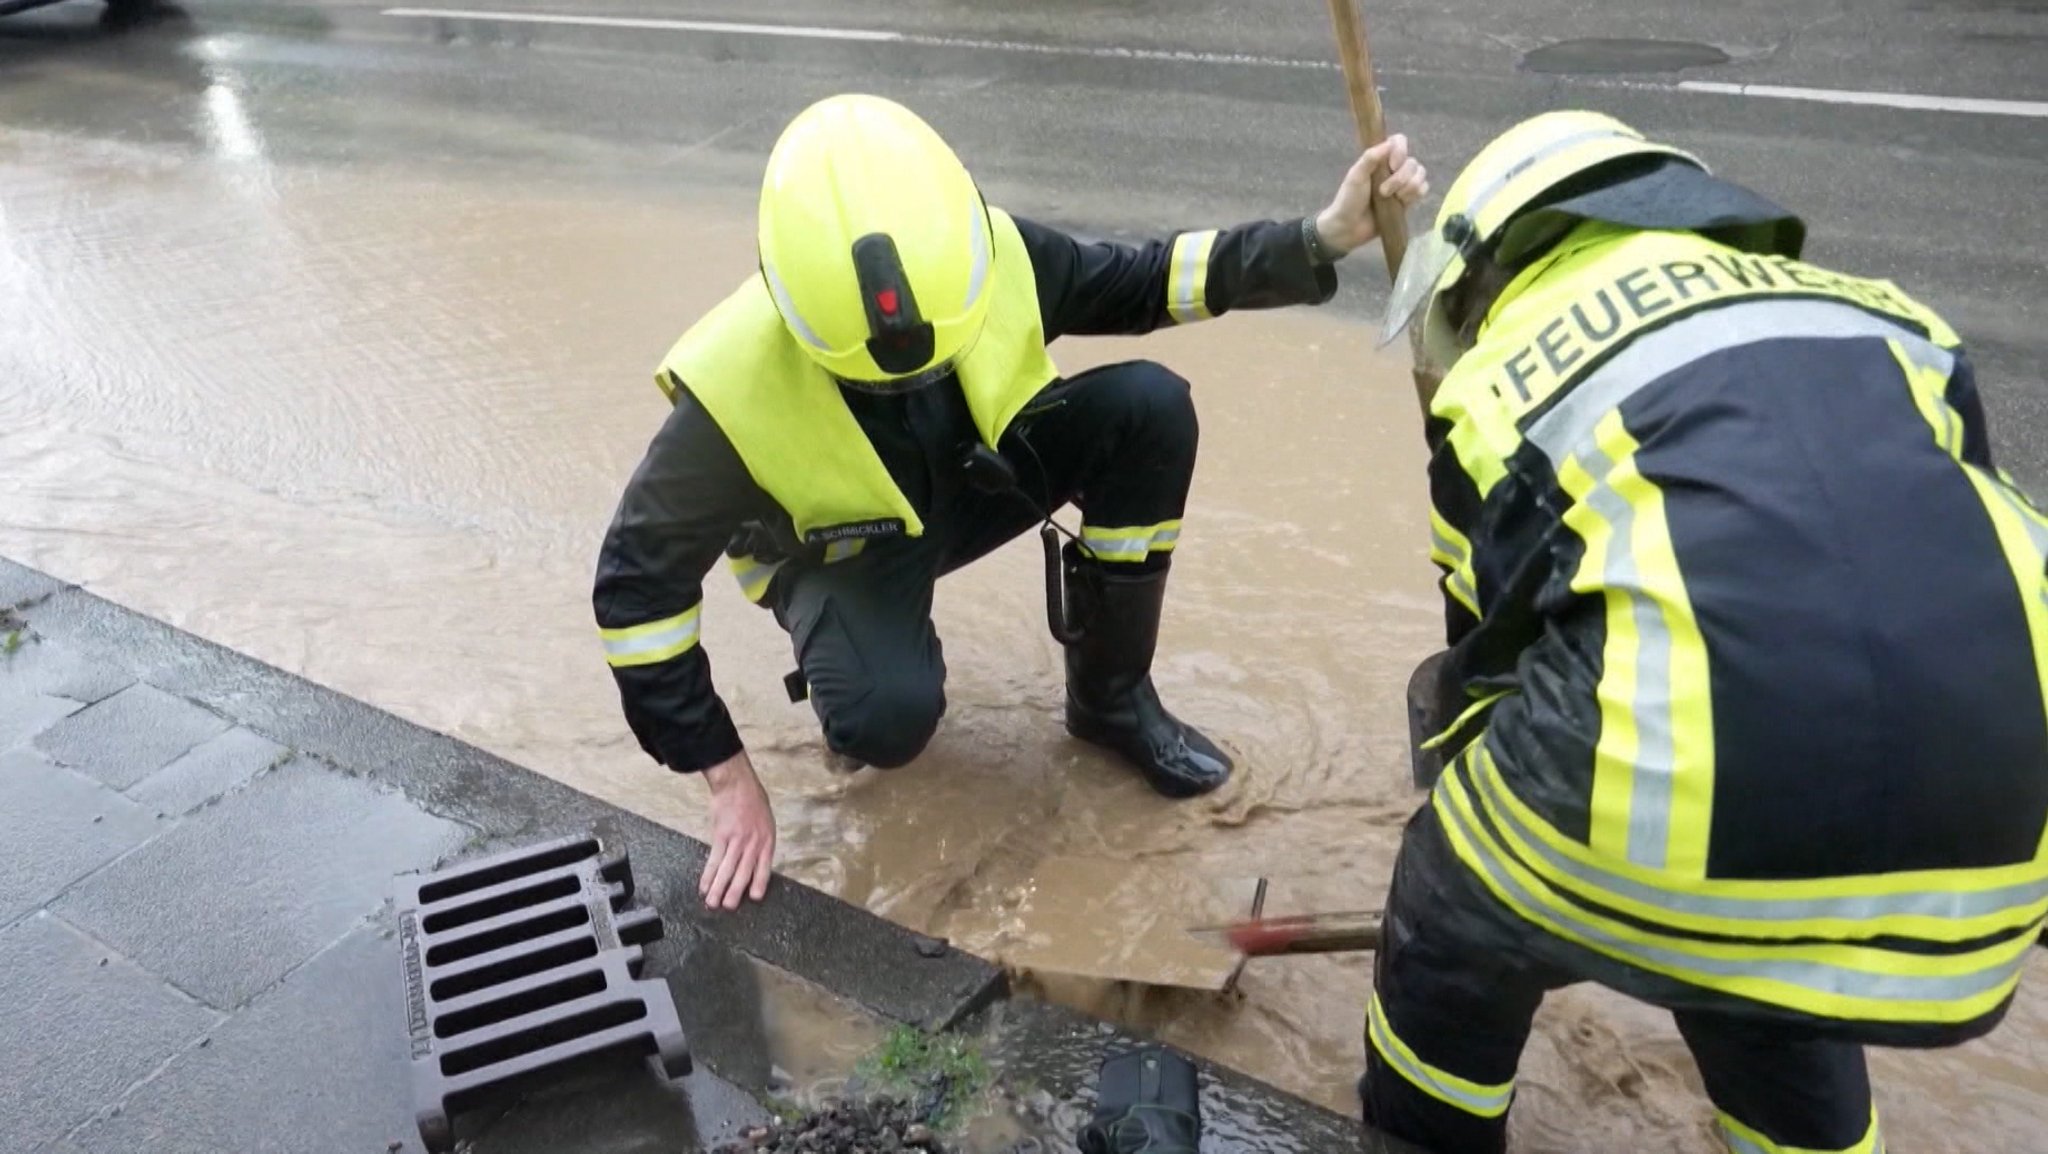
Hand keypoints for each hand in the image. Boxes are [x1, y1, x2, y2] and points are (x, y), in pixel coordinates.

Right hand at [700, 750, 775, 908]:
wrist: (736, 784)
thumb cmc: (753, 800)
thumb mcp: (766, 821)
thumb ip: (761, 841)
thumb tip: (754, 860)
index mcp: (767, 840)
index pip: (764, 867)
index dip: (759, 883)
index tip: (754, 898)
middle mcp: (753, 843)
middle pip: (744, 873)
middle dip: (735, 892)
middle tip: (728, 907)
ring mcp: (737, 841)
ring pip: (727, 870)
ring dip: (719, 889)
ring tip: (713, 904)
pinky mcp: (721, 837)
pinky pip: (714, 860)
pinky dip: (708, 875)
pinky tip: (704, 886)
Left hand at [1314, 133, 1429, 258]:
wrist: (1349, 228)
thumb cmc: (1349, 200)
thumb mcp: (1356, 176)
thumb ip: (1370, 157)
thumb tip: (1390, 143)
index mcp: (1380, 158)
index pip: (1399, 141)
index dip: (1401, 151)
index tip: (1392, 165)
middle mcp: (1394, 168)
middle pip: (1413, 162)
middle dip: (1401, 178)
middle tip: (1383, 192)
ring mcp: (1402, 184)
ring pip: (1421, 175)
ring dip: (1409, 187)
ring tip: (1393, 199)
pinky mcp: (1408, 200)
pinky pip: (1423, 189)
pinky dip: (1415, 194)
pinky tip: (1402, 202)